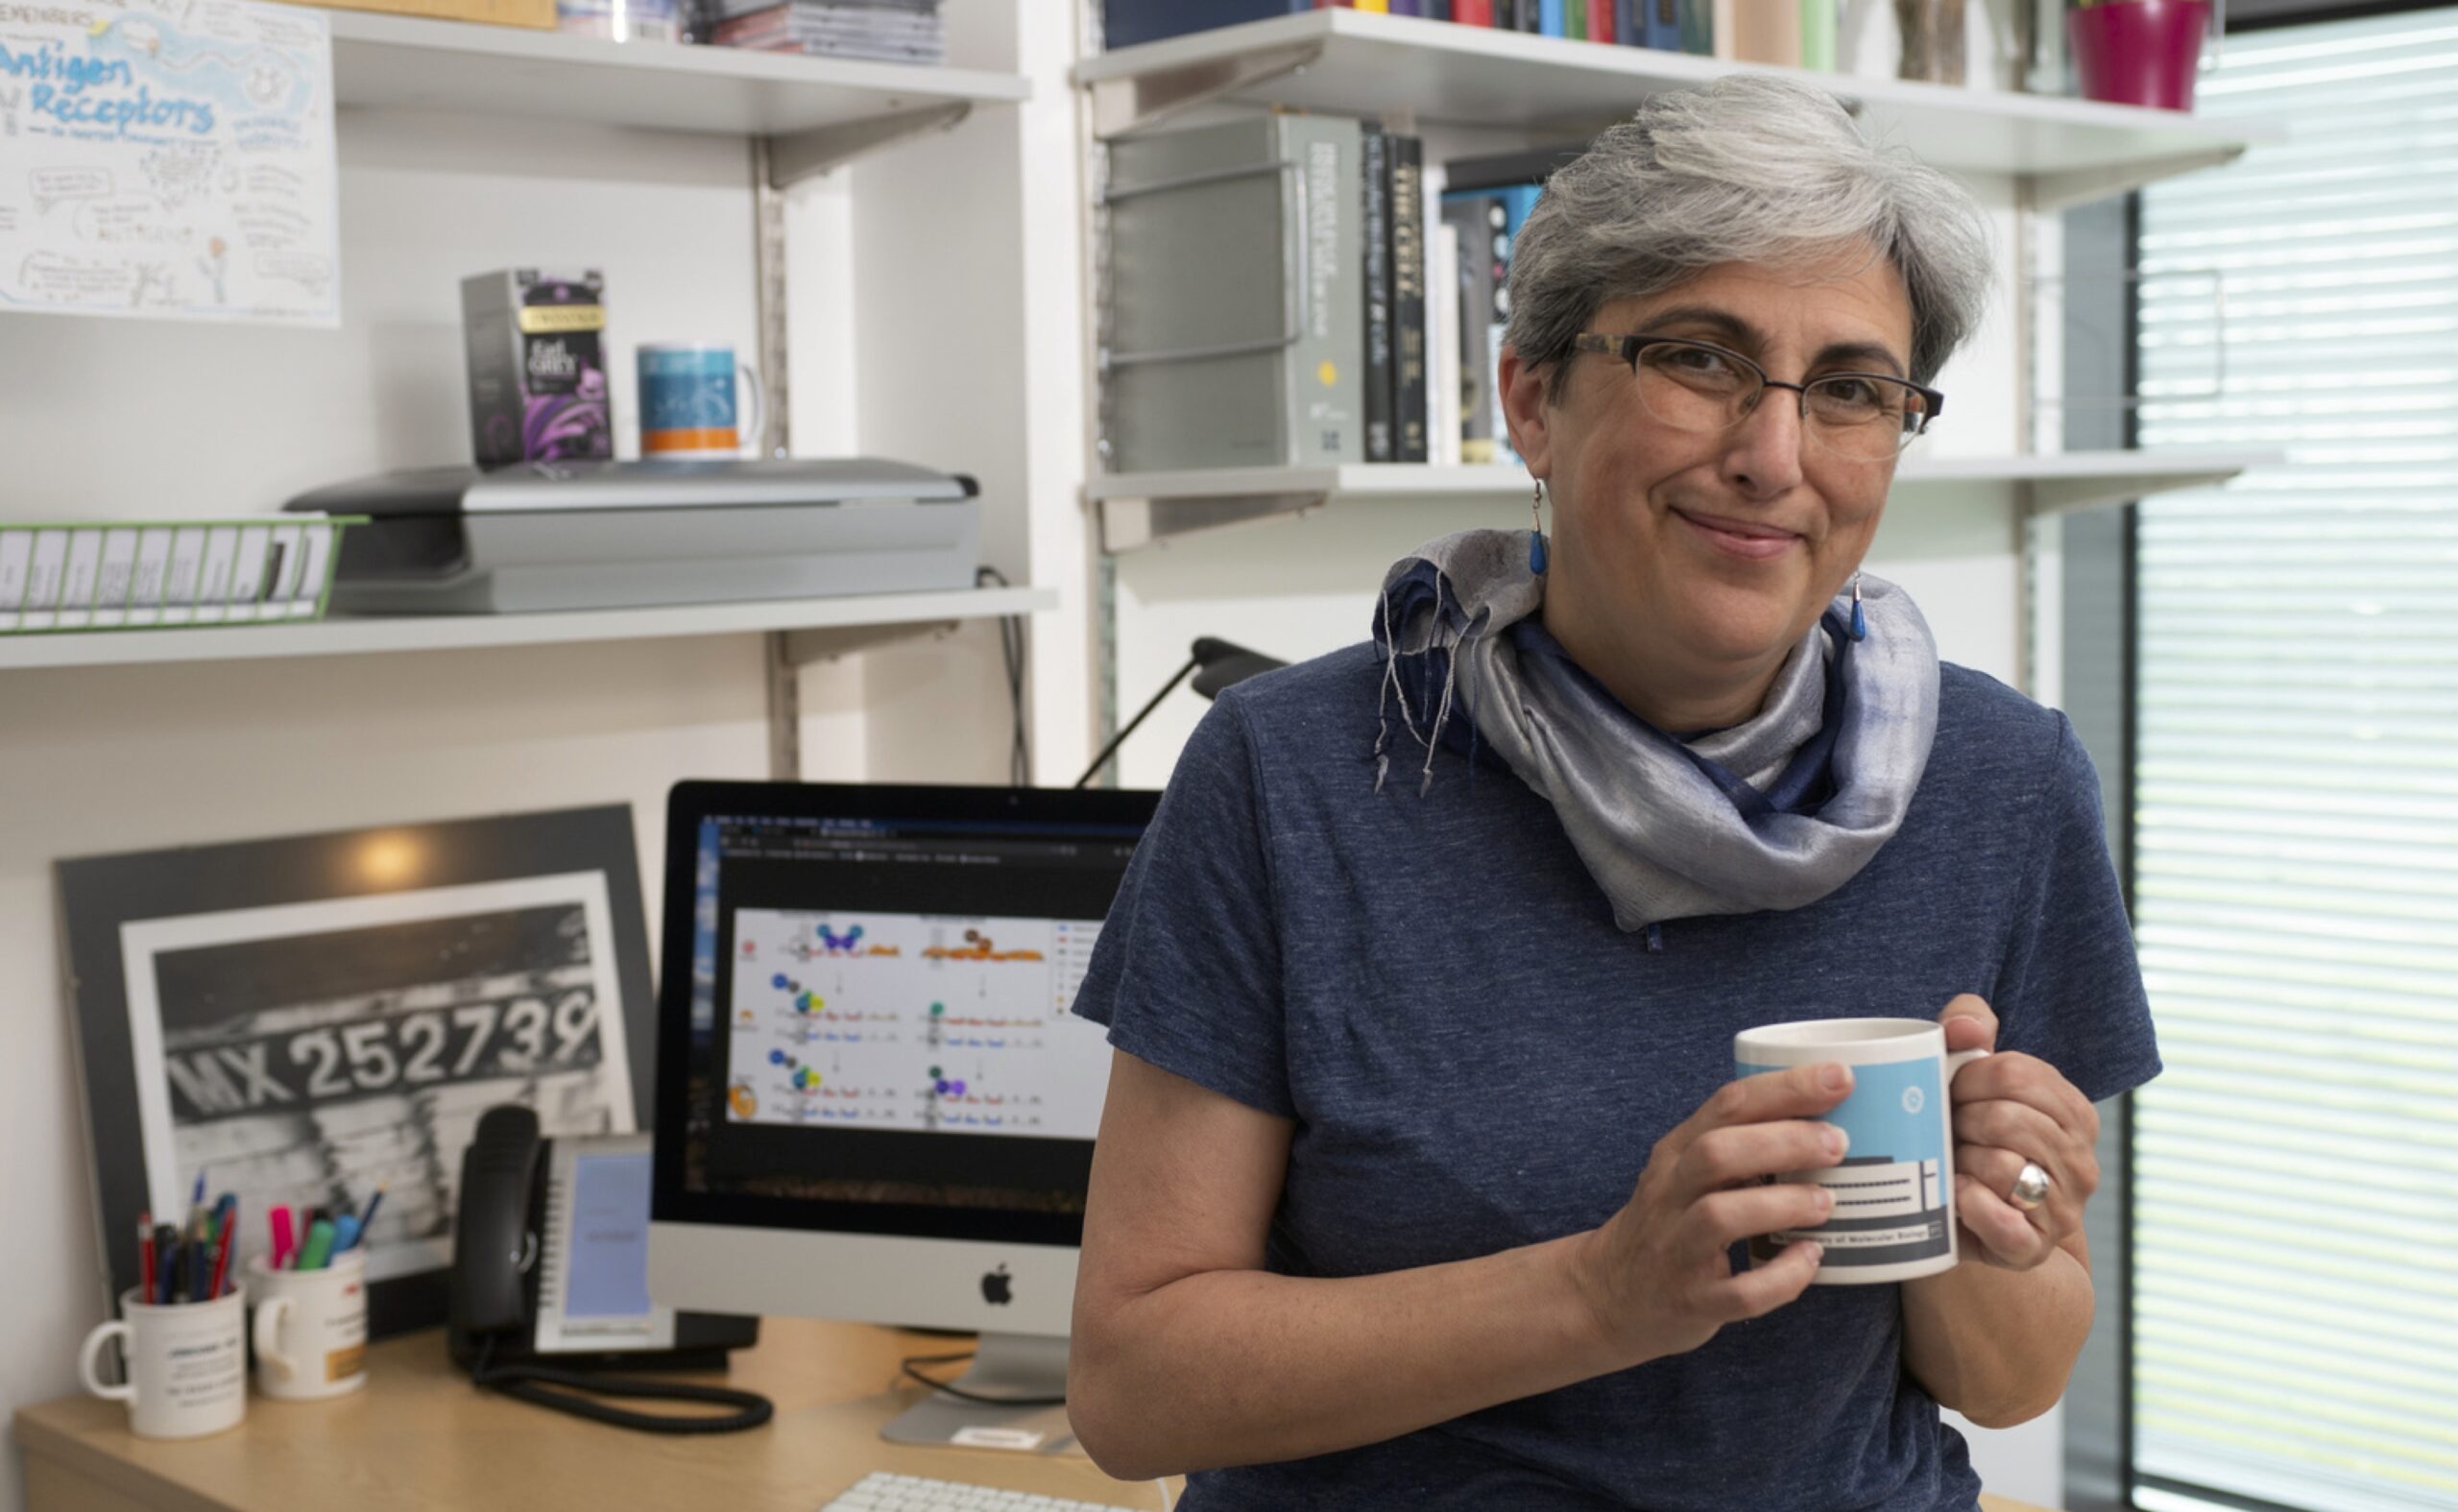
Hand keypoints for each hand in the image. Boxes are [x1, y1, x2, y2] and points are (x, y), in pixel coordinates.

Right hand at [1571, 1064, 1853, 1366]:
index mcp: (1676, 1153)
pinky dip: (1781, 1276)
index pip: (1727, 1105)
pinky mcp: (1693, 1301)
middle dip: (1784, 1141)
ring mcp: (1678, 1250)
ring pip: (1720, 1216)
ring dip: (1781, 1204)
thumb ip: (1740, 1145)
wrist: (1611, 1295)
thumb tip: (1831, 1118)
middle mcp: (1670, 1194)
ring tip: (1826, 1202)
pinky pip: (1739, 1293)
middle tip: (1838, 1144)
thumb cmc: (1672, 1223)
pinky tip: (1810, 1259)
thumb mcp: (1687, 1172)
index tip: (1839, 1077)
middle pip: (1716, 1153)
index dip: (1785, 1088)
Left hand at [1938, 994, 2100, 1270]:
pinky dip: (1973, 1207)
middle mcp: (2080, 1161)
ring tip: (1953, 1162)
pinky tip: (1959, 1196)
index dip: (1967, 1078)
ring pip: (2002, 1166)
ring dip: (1962, 1160)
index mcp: (2073, 1112)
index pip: (2016, 1075)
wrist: (1970, 1218)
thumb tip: (1965, 1028)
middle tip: (1947, 1129)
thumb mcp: (1968, 1077)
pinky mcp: (2033, 1249)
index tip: (1951, 1092)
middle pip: (2007, 1119)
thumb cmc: (1968, 1134)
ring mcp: (2063, 1209)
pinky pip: (2004, 1225)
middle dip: (1962, 1120)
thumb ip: (1967, 1030)